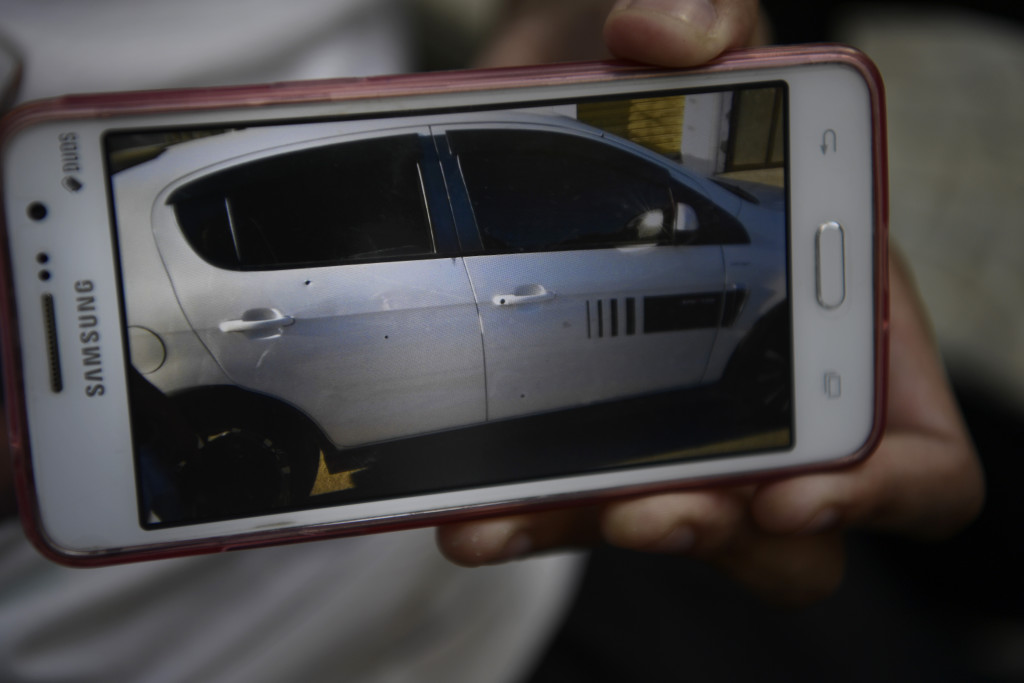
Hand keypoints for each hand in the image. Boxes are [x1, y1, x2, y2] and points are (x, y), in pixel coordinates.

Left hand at [437, 1, 984, 604]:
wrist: (561, 96)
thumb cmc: (659, 83)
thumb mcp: (695, 37)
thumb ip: (707, 16)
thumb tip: (667, 32)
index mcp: (839, 321)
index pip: (915, 449)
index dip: (879, 492)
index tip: (795, 492)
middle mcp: (763, 387)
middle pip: (779, 527)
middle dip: (714, 528)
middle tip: (644, 509)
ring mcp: (672, 417)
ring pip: (656, 521)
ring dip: (587, 526)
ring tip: (509, 512)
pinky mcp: (586, 422)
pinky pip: (567, 493)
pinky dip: (520, 504)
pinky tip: (465, 501)